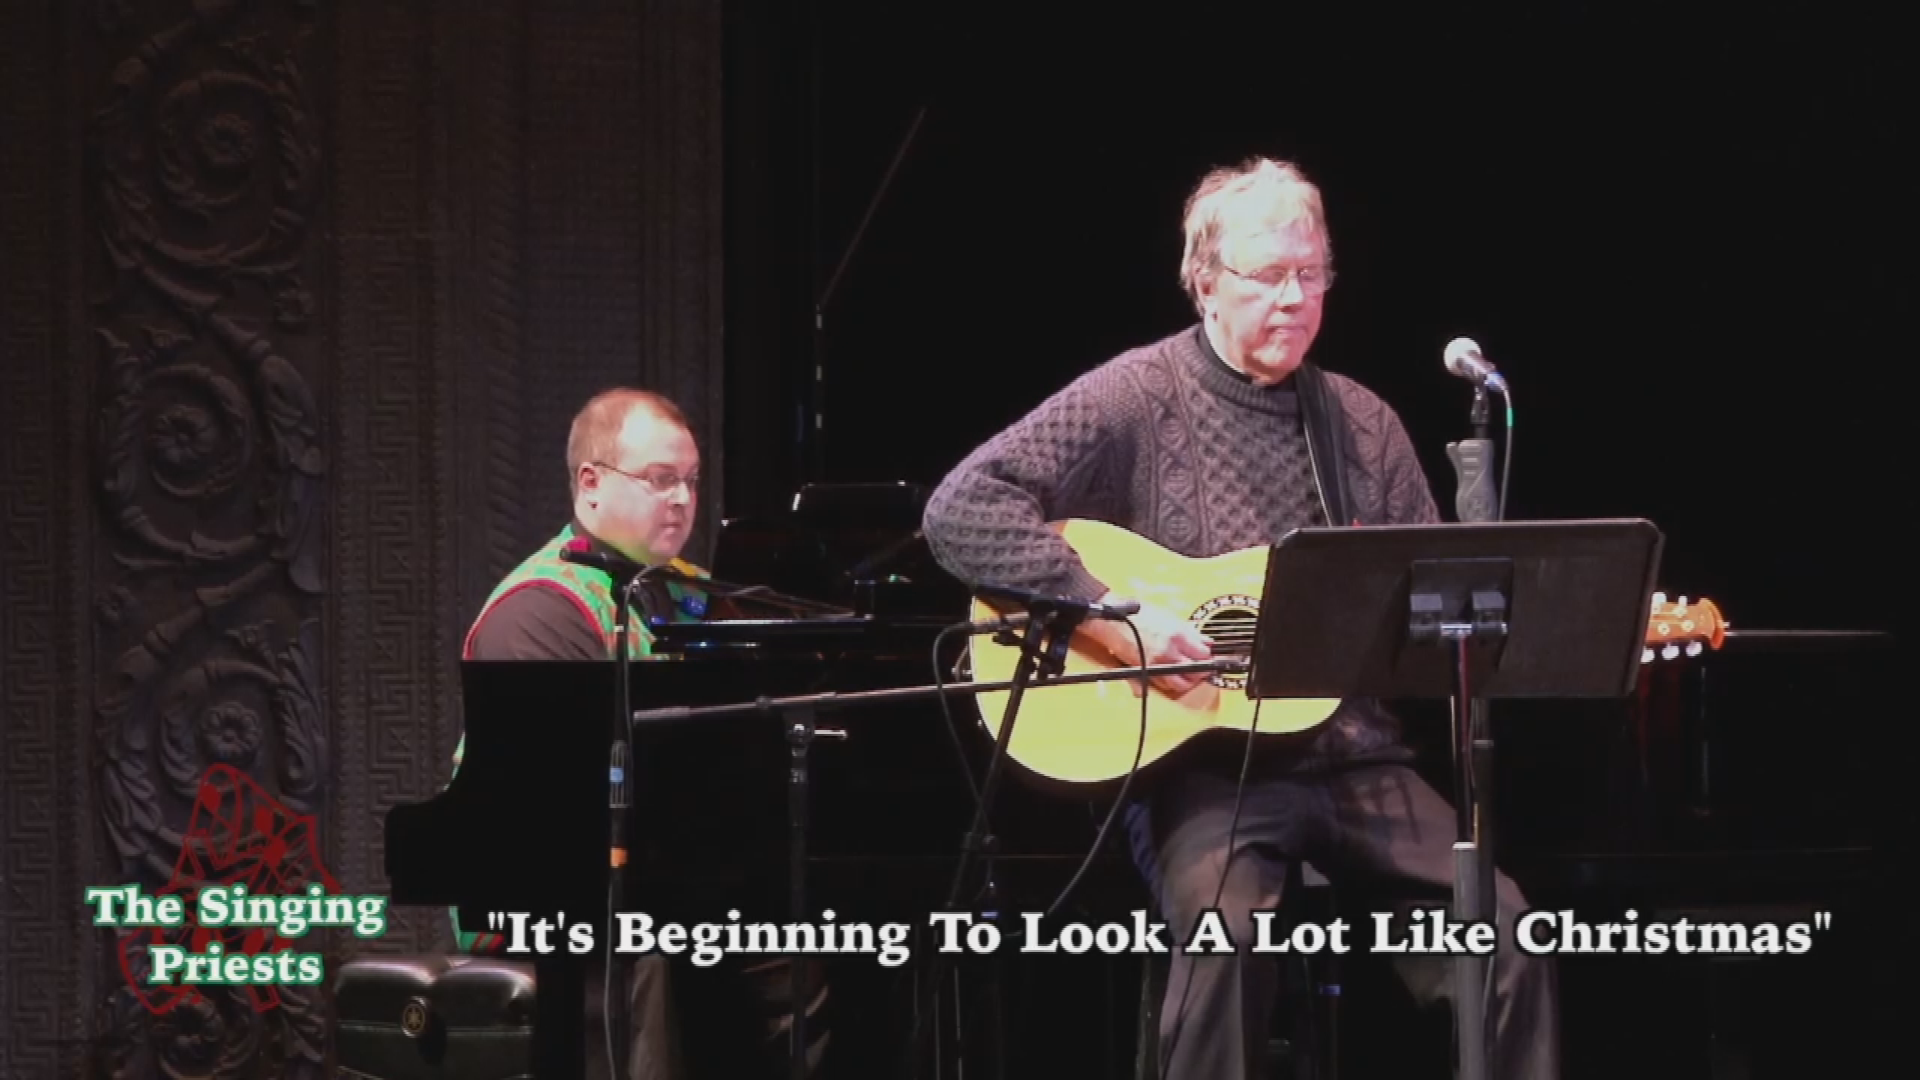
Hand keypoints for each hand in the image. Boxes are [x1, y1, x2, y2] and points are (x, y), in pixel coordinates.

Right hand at [1086, 591, 1212, 697]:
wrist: (1112, 620)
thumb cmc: (1138, 615)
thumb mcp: (1169, 617)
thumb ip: (1190, 632)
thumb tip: (1207, 642)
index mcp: (1177, 635)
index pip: (1204, 654)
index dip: (1209, 657)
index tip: (1209, 656)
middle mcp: (1168, 652)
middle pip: (1195, 673)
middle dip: (1202, 672)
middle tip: (1203, 668)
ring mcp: (1156, 664)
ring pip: (1181, 684)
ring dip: (1188, 682)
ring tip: (1188, 675)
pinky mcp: (1144, 672)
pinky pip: (1163, 686)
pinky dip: (1170, 684)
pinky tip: (1172, 676)